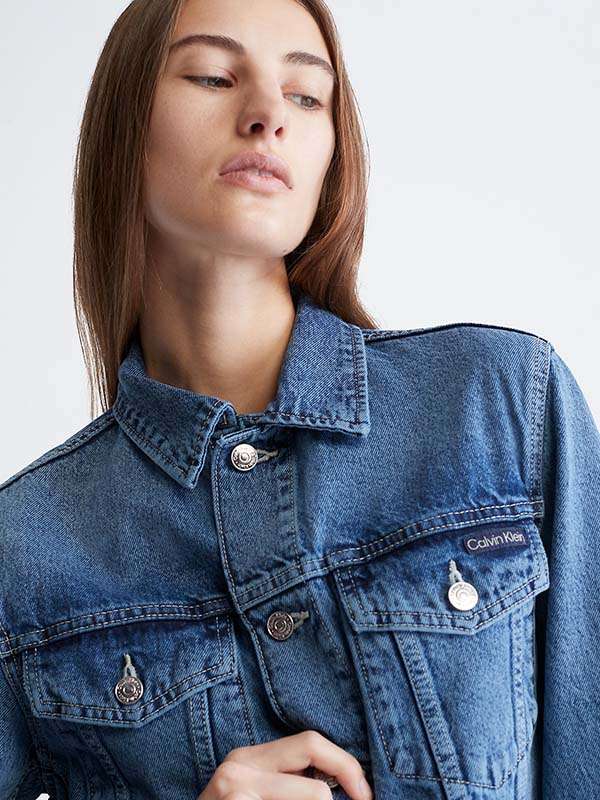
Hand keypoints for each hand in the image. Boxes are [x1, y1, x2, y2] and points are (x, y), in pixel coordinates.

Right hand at [196, 729, 372, 798]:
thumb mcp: (255, 793)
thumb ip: (289, 782)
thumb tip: (344, 786)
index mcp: (250, 757)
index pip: (312, 741)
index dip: (346, 765)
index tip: (366, 794)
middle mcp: (240, 766)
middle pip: (313, 757)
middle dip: (347, 780)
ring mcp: (235, 790)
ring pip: (314, 795)